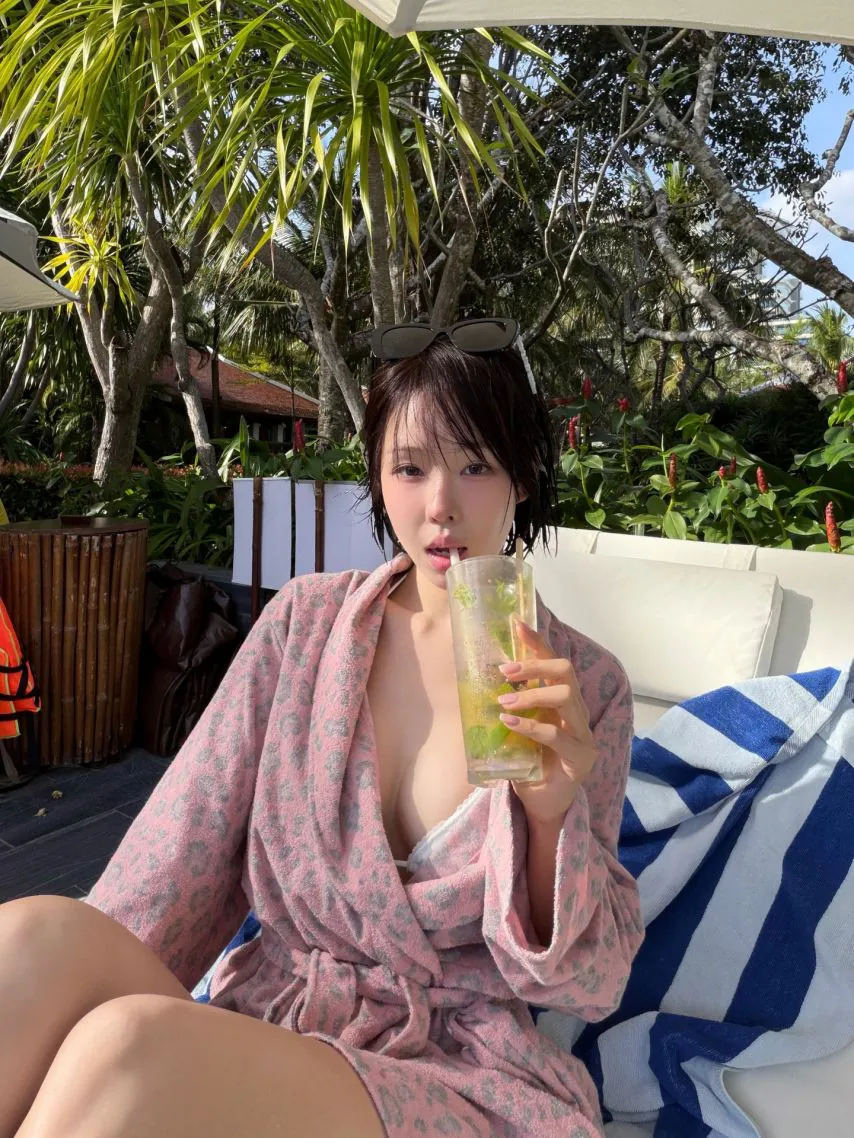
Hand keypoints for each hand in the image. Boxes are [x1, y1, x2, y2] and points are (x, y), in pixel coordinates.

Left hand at [497, 618, 596, 825]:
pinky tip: (509, 725)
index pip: (554, 662)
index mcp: (562, 701)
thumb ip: (510, 705)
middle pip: (565, 673)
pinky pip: (557, 735)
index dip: (537, 642)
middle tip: (505, 672)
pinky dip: (531, 727)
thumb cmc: (529, 763)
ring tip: (503, 702)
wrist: (543, 804)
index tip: (516, 624)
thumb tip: (478, 678)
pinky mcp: (580, 758)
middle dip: (535, 666)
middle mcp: (576, 712)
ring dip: (531, 695)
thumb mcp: (516, 727)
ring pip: (566, 697)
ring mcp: (583, 734)